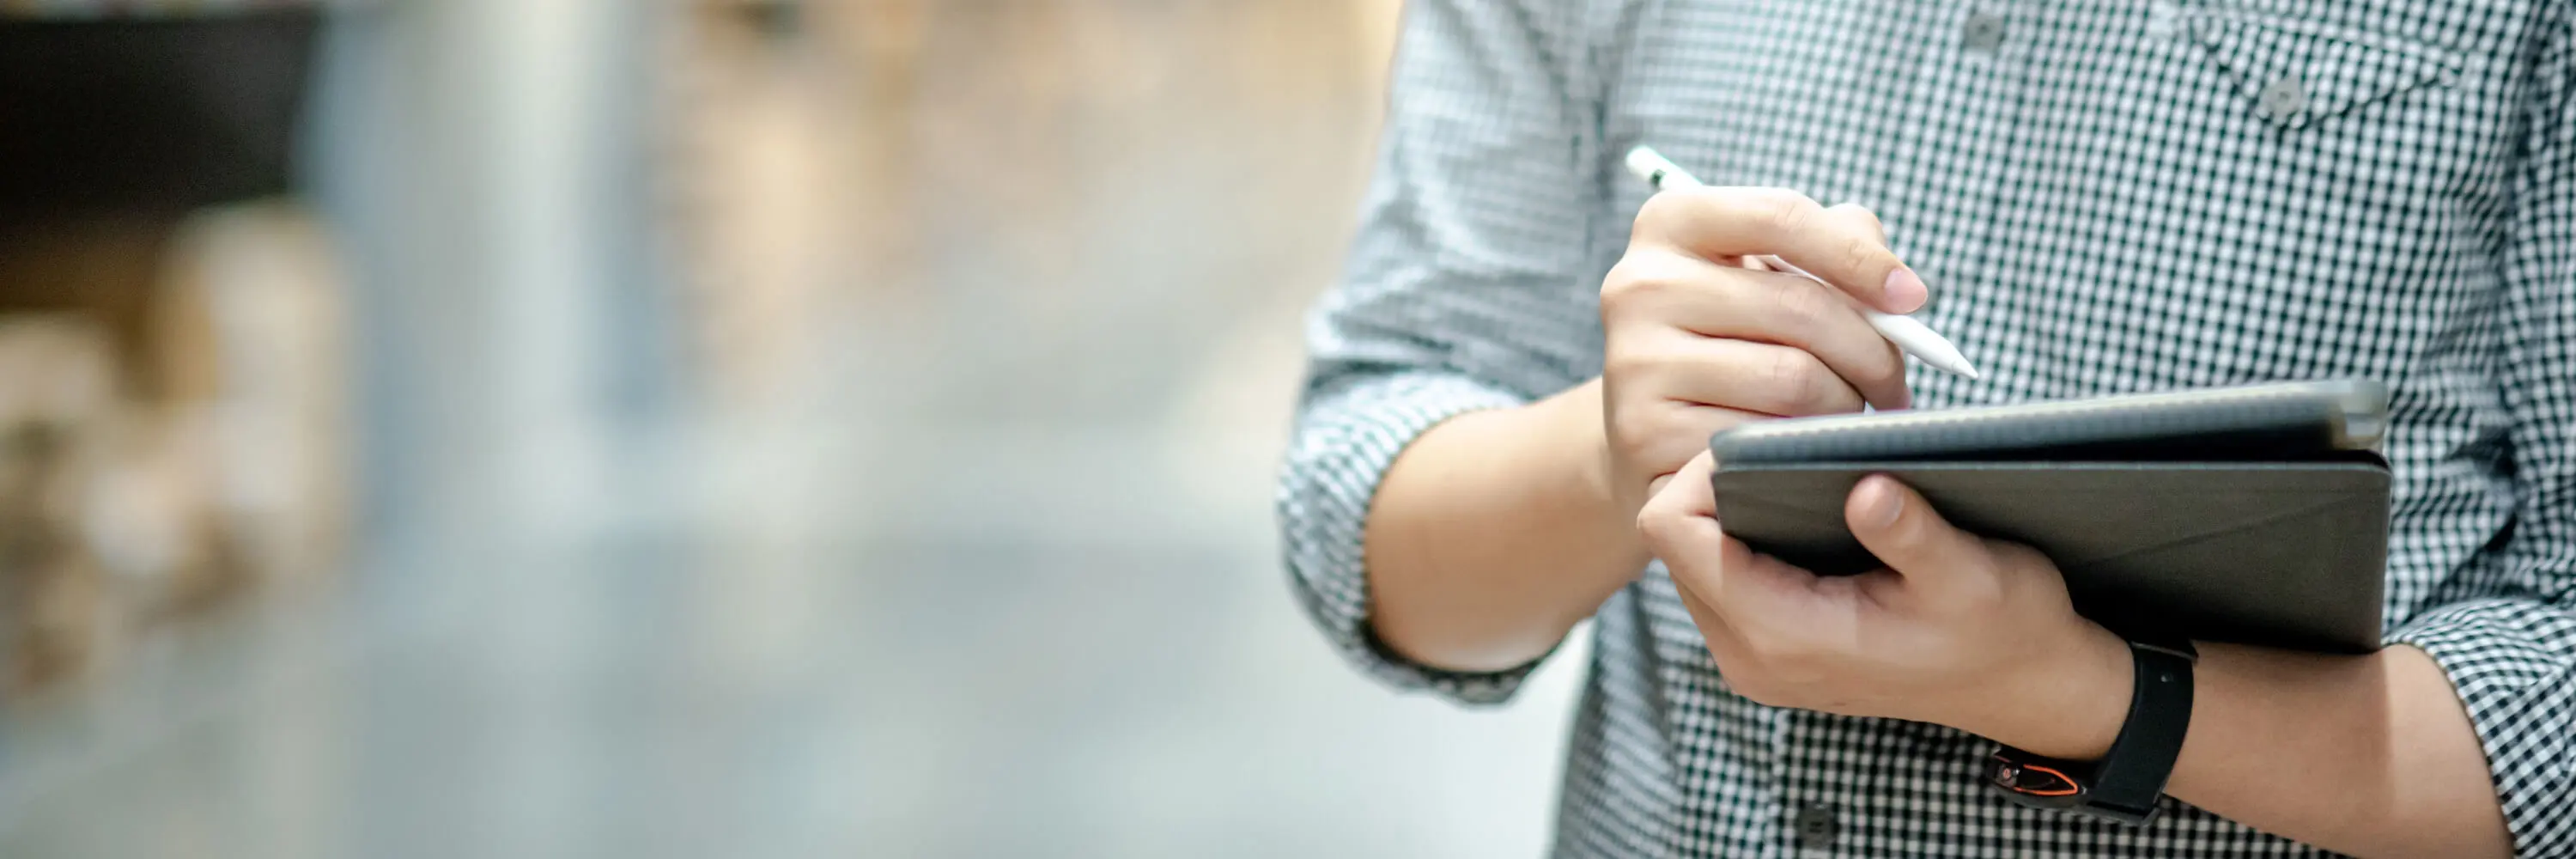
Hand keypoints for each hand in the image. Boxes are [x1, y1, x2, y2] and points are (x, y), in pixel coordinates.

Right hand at [1597, 187, 1924, 512]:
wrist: (1650, 424)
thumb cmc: (1732, 335)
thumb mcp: (1768, 272)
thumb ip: (1836, 246)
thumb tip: (1899, 289)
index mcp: (1668, 223)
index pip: (1781, 217)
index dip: (1860, 257)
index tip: (1913, 298)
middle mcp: (1637, 285)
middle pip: (1799, 307)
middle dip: (1873, 351)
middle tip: (1896, 384)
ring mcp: (1634, 363)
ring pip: (1791, 380)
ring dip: (1845, 405)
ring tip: (1849, 414)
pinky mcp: (1644, 435)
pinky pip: (1763, 441)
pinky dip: (1799, 449)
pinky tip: (1802, 448)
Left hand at [1636, 452, 2135, 759]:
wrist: (2024, 685)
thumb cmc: (2005, 628)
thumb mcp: (1973, 575)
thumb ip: (1914, 535)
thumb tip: (1867, 490)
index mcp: (1782, 635)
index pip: (1672, 532)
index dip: (1698, 471)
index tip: (1762, 439)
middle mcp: (1750, 655)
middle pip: (1671, 541)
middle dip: (1709, 485)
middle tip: (1779, 444)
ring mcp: (1755, 658)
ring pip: (1690, 557)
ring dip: (1725, 511)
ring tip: (1791, 471)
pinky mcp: (1769, 650)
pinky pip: (1721, 577)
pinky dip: (1744, 537)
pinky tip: (1799, 508)